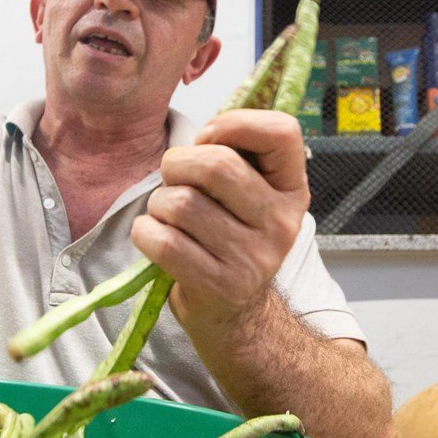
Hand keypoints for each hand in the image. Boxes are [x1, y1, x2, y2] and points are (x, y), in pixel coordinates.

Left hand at [130, 109, 309, 346]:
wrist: (234, 314)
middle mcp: (281, 222)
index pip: (282, 132)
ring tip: (165, 216)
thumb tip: (203, 136)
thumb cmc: (228, 239)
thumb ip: (232, 157)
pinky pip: (164, 241)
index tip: (209, 140)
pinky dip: (146, 233)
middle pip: (215, 165)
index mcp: (291, 189)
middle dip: (176, 164)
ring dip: (157, 205)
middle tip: (172, 180)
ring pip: (181, 203)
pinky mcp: (221, 285)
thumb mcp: (246, 196)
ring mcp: (254, 257)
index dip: (234, 124)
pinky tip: (154, 237)